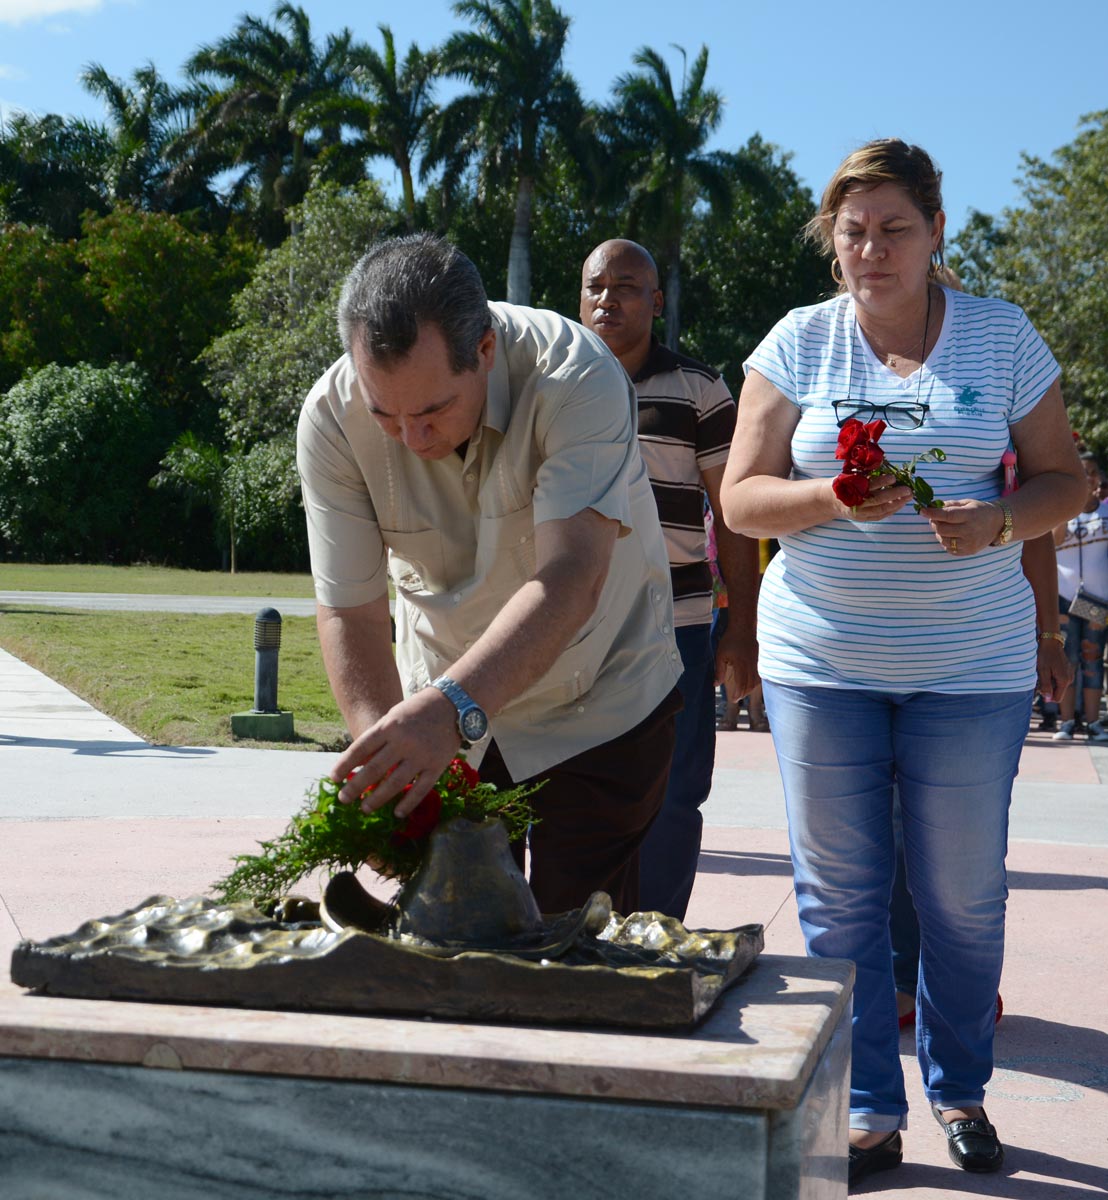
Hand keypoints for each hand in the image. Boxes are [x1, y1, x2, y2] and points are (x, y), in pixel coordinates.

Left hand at [331, 687, 460, 815]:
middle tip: (343, 799)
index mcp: (389, 726)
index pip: (360, 749)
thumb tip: (358, 763)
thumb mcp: (393, 717)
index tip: (333, 779)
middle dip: (355, 787)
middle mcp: (403, 741)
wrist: (453, 704)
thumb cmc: (417, 711)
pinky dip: (408, 803)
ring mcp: (421, 755)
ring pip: (395, 783)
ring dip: (377, 798)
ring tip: (365, 808)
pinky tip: (397, 813)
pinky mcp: (437, 765)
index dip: (344, 765)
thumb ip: (378, 739)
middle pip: (374, 769)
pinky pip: (421, 788)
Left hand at [715, 622, 758, 699]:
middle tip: (736, 698)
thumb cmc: (730, 640)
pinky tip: (750, 683)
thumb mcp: (720, 655)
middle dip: (743, 693)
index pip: (742, 684)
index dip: (738, 694)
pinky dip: (755, 682)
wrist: (743, 627)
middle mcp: (751, 665)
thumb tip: (715, 684)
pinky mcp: (759, 660)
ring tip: (742, 692)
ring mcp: (757, 662)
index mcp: (741, 664)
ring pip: (756, 681)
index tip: (733, 699)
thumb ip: (719, 671)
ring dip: (749, 689)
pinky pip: (759, 674)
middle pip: (750, 685)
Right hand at [837, 473, 912, 521]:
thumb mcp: (850, 475)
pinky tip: (900, 504)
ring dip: (897, 503)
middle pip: (877, 499)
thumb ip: (864, 472)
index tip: (893, 477)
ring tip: (908, 497)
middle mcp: (855, 503)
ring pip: (881, 509)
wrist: (830, 500)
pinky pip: (880, 516)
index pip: (868, 485)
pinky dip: (892, 510)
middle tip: (907, 489)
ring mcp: (859, 512)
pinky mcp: (863, 518)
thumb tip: (884, 464)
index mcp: (851, 489)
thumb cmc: (843, 483)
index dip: (882, 482)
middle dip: (894, 494)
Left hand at [921, 498, 1005, 556]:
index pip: (947, 516)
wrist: (998, 524)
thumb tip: (931, 506)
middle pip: (942, 530)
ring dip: (939, 533)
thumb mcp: (967, 503)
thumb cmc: (980, 511)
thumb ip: (949, 505)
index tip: (922, 510)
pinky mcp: (968, 552)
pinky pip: (949, 549)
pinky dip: (946, 541)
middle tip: (935, 518)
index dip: (932, 513)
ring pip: (943, 540)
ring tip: (945, 527)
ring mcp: (969, 543)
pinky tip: (952, 535)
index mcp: (970, 515)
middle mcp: (970, 531)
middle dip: (934, 523)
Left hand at [1037, 636, 1073, 702]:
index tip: (1039, 688)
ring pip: (1057, 686)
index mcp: (1064, 680)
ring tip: (1042, 672)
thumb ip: (1045, 686)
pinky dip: (1052, 678)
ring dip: (1049, 683)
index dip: (1047, 697)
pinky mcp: (1067, 671)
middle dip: (1047, 689)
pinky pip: (1059, 680)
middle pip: (1057, 692)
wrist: (1051, 642)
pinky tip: (1047, 669)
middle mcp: (1070, 679)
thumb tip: (1048, 699)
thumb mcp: (1042, 671)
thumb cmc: (1045, 655)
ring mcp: (1069, 674)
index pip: (1057, 698)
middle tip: (1039, 678)